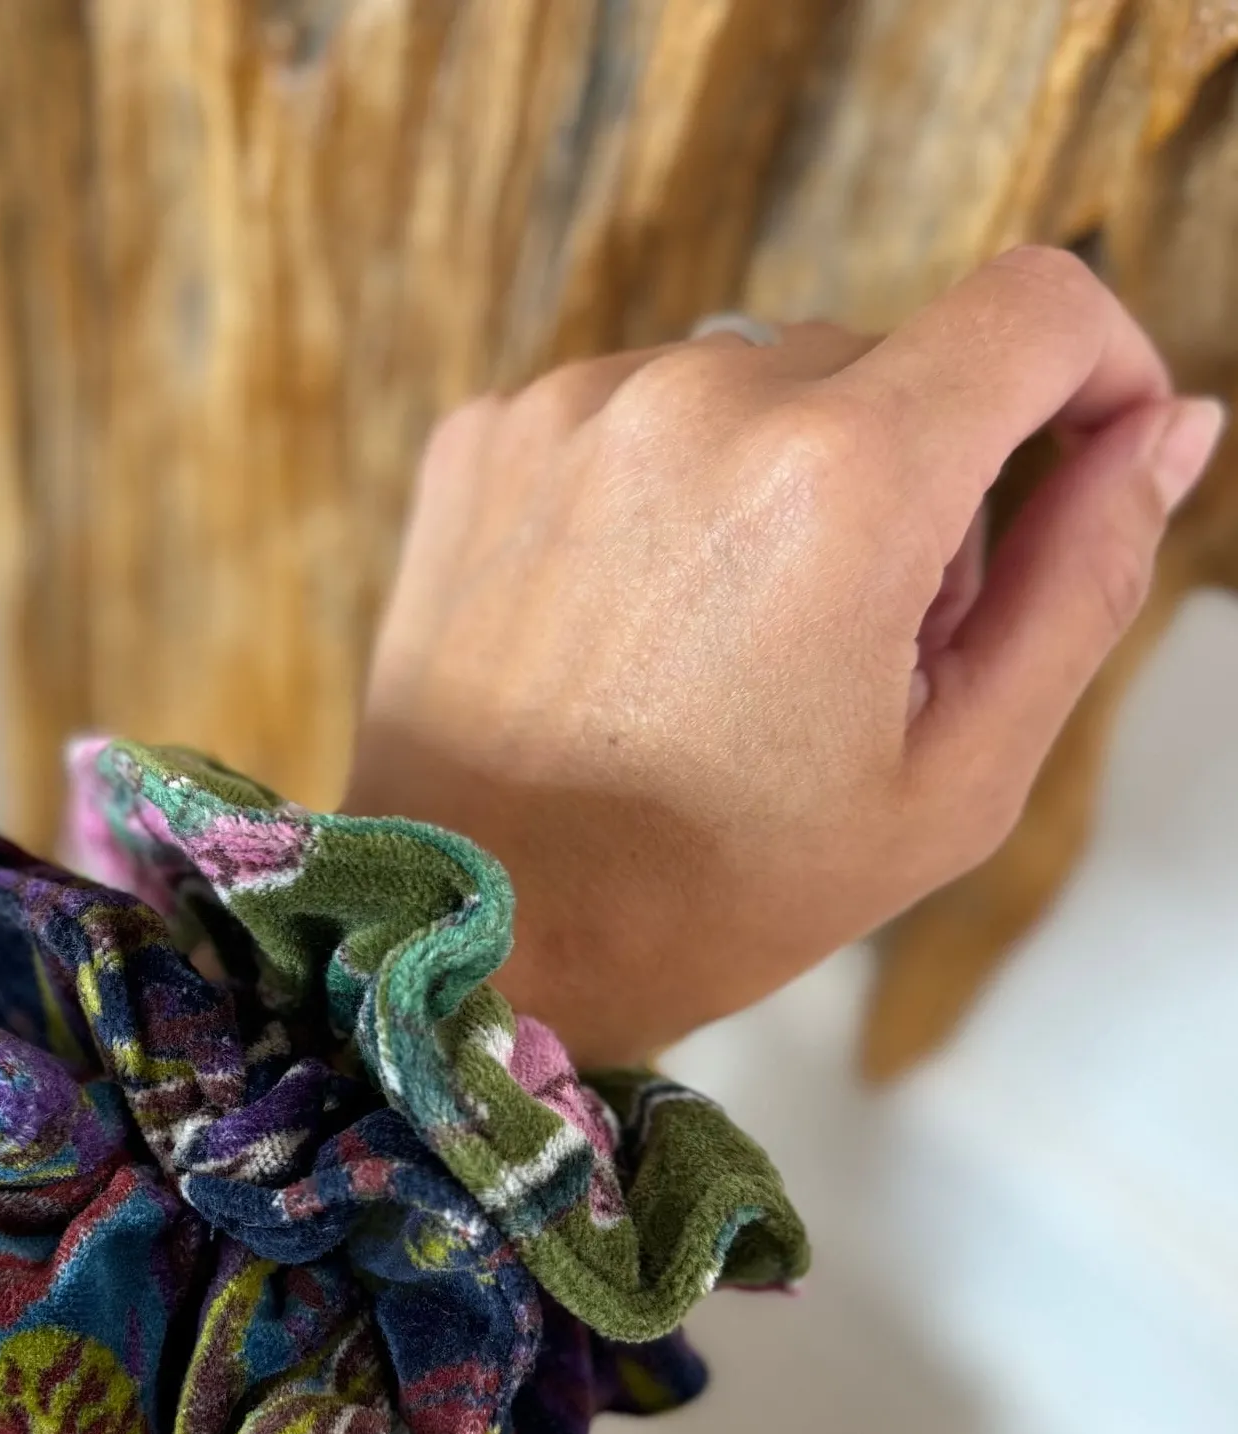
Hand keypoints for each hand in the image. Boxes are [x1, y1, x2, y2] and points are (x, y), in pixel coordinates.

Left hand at [344, 247, 1223, 1065]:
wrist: (468, 928)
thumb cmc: (708, 890)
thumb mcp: (951, 778)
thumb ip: (1082, 582)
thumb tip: (1163, 429)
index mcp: (840, 481)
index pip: (1037, 307)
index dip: (1093, 371)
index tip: (1078, 458)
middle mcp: (697, 403)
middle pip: (888, 363)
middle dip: (915, 482)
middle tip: (853, 648)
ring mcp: (571, 410)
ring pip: (754, 385)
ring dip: (782, 480)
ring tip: (724, 649)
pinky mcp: (485, 436)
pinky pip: (632, 411)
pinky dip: (661, 490)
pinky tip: (626, 623)